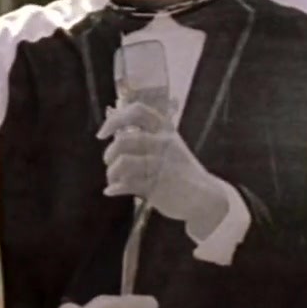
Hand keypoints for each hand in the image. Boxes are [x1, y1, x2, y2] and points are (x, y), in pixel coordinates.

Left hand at [98, 100, 233, 242]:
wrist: (204, 196)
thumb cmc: (179, 168)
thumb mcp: (168, 144)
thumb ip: (142, 132)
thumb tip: (109, 114)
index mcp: (165, 130)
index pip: (137, 112)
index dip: (115, 119)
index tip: (102, 134)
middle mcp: (163, 144)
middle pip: (123, 140)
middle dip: (109, 152)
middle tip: (109, 161)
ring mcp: (160, 165)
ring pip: (122, 163)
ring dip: (111, 172)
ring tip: (113, 178)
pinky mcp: (156, 186)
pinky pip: (126, 184)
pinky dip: (114, 188)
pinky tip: (112, 190)